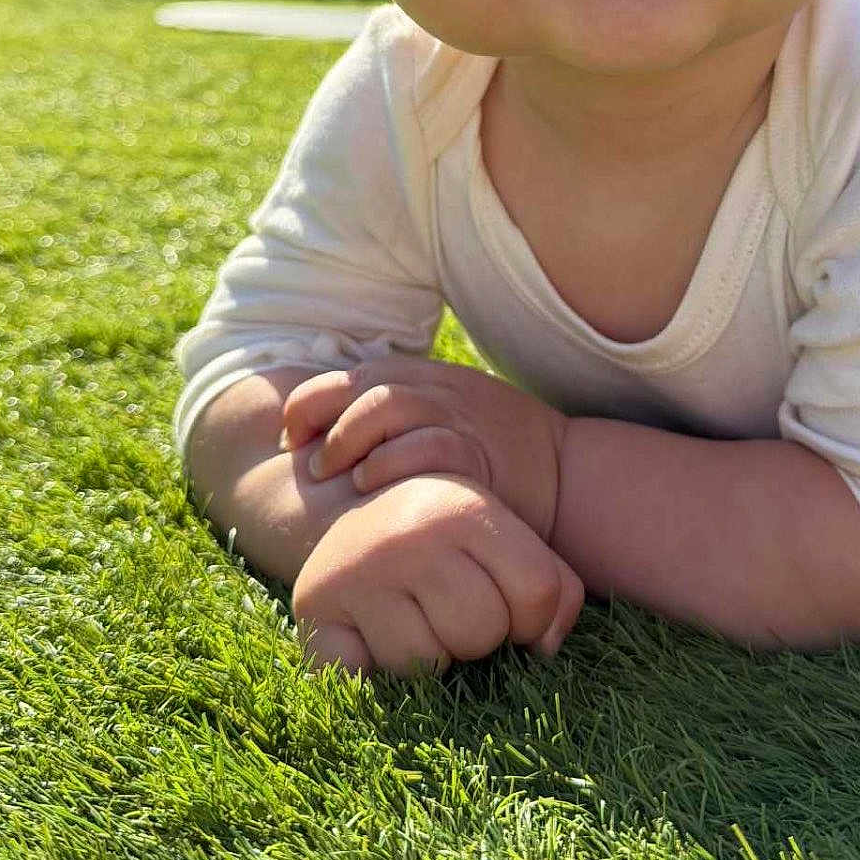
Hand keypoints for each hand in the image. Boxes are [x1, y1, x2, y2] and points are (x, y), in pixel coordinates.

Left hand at [282, 356, 568, 544]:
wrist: (566, 476)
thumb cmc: (498, 451)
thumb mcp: (447, 414)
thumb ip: (399, 414)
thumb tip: (327, 437)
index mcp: (422, 379)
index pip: (349, 376)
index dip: (310, 403)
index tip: (293, 439)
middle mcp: (436, 390)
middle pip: (361, 387)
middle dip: (323, 420)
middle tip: (309, 461)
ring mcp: (458, 417)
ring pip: (386, 407)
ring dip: (348, 439)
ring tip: (335, 474)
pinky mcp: (477, 453)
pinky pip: (425, 446)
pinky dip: (390, 460)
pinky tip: (370, 483)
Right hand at [291, 473, 585, 676]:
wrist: (352, 513)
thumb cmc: (445, 540)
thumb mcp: (504, 539)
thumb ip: (553, 588)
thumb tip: (543, 650)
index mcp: (465, 509)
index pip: (537, 594)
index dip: (531, 618)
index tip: (505, 604)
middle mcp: (408, 534)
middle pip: (481, 632)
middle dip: (477, 637)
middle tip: (449, 610)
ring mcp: (355, 573)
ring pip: (423, 665)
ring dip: (425, 659)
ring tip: (410, 619)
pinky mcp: (313, 609)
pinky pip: (358, 679)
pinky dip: (365, 677)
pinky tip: (367, 644)